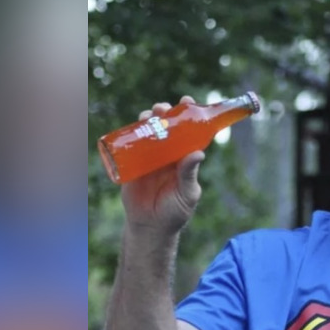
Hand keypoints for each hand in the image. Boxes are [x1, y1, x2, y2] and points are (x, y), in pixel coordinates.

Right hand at [120, 97, 204, 234]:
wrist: (150, 228)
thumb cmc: (175, 212)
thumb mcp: (186, 194)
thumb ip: (189, 175)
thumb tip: (198, 153)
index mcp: (184, 157)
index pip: (189, 131)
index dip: (189, 114)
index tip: (188, 101)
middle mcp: (167, 153)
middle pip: (167, 125)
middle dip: (165, 111)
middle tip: (164, 108)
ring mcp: (149, 157)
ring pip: (148, 130)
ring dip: (149, 117)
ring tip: (149, 114)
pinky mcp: (132, 163)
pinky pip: (131, 144)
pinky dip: (131, 131)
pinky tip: (134, 124)